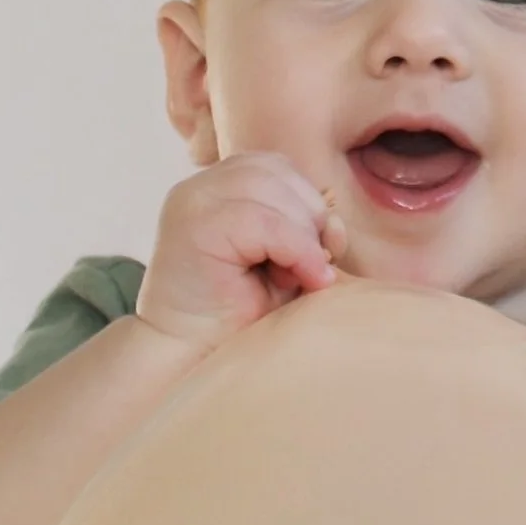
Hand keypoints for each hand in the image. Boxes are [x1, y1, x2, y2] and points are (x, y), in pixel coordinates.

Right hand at [137, 156, 347, 349]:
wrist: (189, 357)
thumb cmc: (236, 314)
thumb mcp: (283, 262)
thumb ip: (308, 233)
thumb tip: (336, 221)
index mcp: (219, 187)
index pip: (278, 167)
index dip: (307, 204)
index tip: (316, 255)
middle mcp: (200, 186)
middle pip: (277, 172)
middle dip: (308, 219)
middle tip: (307, 270)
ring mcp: (193, 200)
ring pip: (272, 190)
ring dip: (301, 236)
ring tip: (296, 278)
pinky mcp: (195, 225)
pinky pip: (264, 221)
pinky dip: (294, 250)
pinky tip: (295, 280)